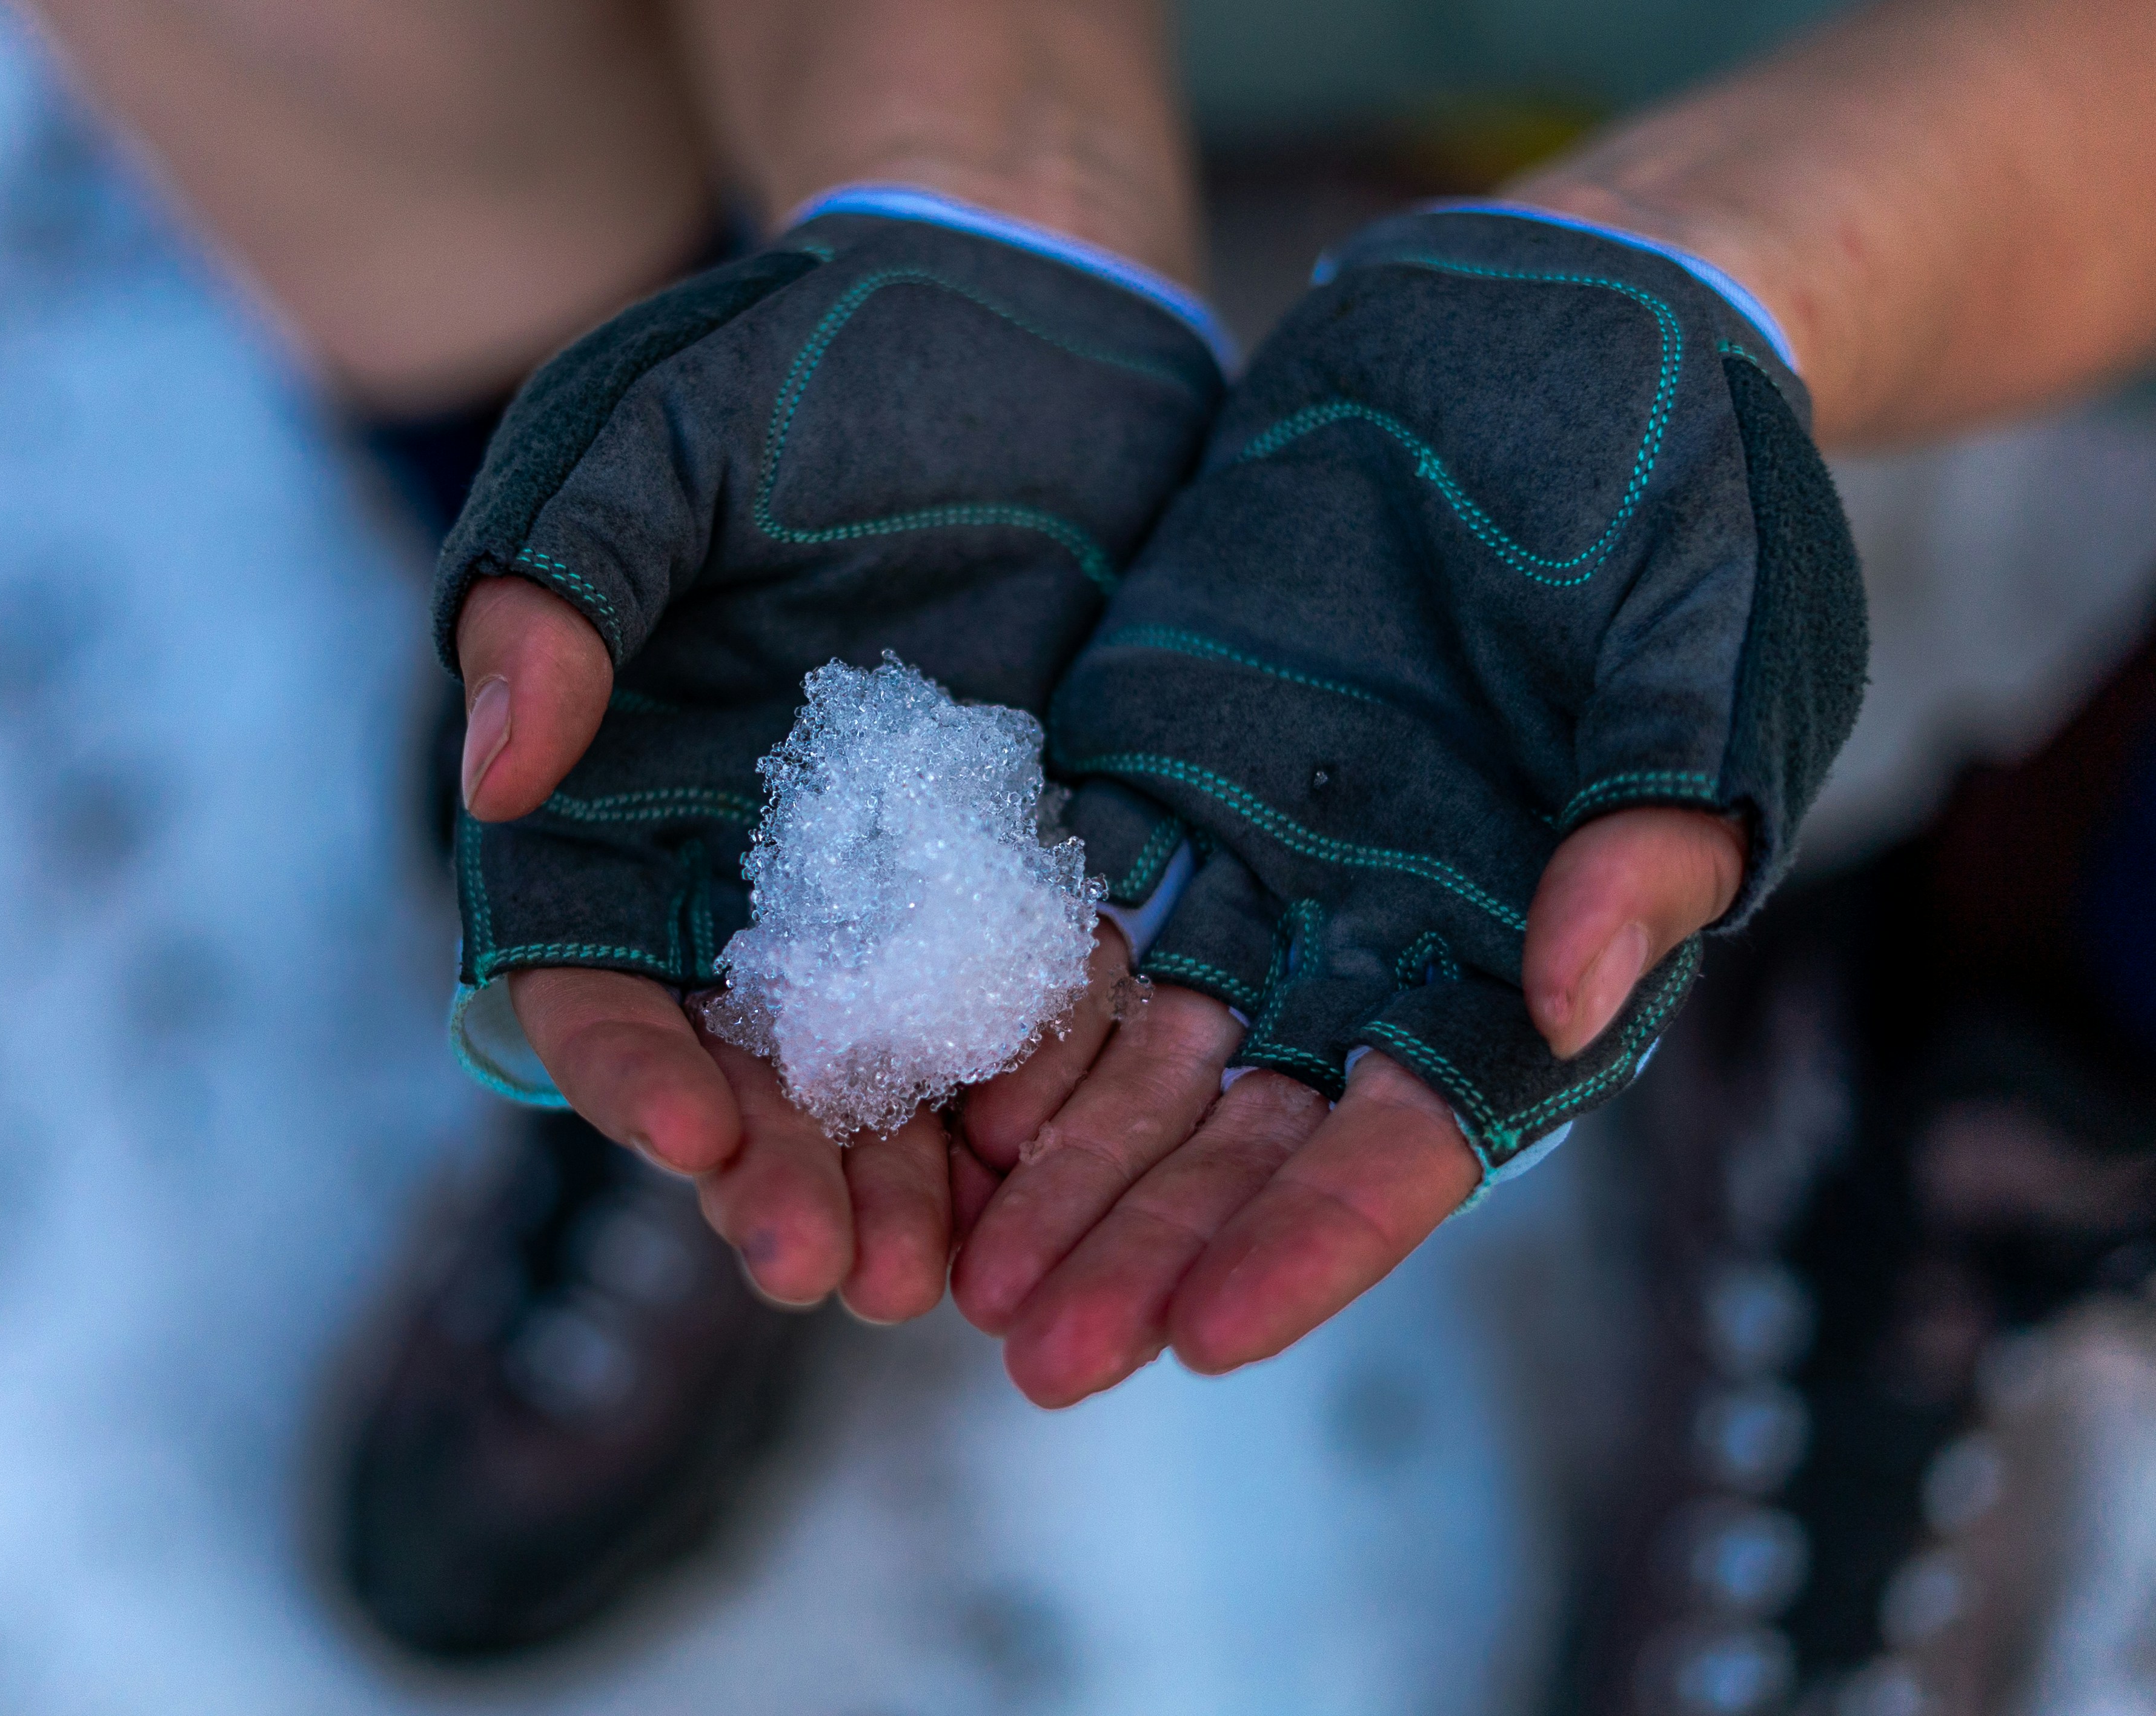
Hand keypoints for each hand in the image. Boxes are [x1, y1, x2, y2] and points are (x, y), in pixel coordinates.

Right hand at [442, 206, 1223, 1299]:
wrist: (1017, 312)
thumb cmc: (799, 349)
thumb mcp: (649, 433)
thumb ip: (561, 583)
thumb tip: (495, 765)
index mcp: (611, 787)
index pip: (586, 961)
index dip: (623, 1058)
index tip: (690, 1125)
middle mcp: (734, 863)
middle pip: (732, 1056)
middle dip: (770, 1169)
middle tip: (828, 1266)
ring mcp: (879, 877)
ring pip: (871, 1070)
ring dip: (895, 1180)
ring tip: (938, 1280)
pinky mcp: (1017, 864)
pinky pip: (1013, 1005)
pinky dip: (1025, 1099)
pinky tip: (1053, 1179)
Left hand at [943, 206, 1865, 1400]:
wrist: (1561, 331)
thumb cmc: (1688, 490)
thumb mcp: (1706, 644)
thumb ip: (1646, 820)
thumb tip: (1573, 992)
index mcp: (1527, 953)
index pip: (1411, 1137)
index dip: (1313, 1237)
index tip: (1208, 1335)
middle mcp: (1382, 937)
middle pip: (1245, 1130)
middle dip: (1143, 1239)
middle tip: (1029, 1351)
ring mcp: (1264, 857)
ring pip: (1139, 1050)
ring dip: (1055, 1165)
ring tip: (960, 1276)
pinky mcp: (1162, 764)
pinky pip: (1070, 908)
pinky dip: (1011, 1006)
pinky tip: (940, 1097)